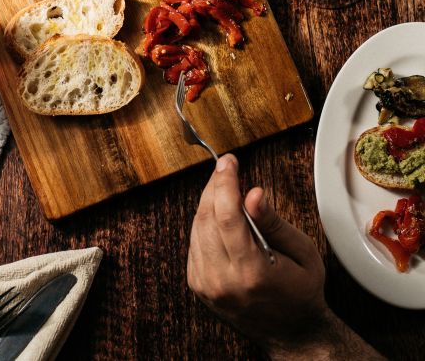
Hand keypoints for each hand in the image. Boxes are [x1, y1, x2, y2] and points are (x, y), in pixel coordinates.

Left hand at [187, 155, 385, 359]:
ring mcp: (207, 285)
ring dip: (209, 202)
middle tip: (227, 168)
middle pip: (207, 216)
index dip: (225, 181)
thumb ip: (273, 222)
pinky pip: (194, 241)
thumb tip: (253, 194)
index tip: (229, 161)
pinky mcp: (198, 285)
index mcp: (251, 272)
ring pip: (196, 227)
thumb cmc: (301, 291)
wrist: (291, 334)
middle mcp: (223, 280)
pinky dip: (204, 222)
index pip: (227, 214)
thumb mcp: (301, 252)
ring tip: (227, 189)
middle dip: (216, 185)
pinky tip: (220, 215)